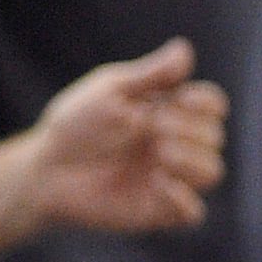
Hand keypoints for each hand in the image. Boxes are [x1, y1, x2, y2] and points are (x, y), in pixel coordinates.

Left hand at [19, 41, 225, 238]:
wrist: (46, 170)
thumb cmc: (76, 125)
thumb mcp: (110, 91)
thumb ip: (151, 75)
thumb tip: (185, 49)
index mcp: (171, 114)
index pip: (213, 106)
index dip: (206, 103)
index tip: (179, 99)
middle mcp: (178, 146)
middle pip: (215, 136)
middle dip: (189, 129)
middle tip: (152, 127)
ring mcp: (171, 179)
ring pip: (212, 172)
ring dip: (191, 160)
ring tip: (159, 154)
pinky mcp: (158, 210)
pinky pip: (193, 212)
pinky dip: (183, 199)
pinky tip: (157, 182)